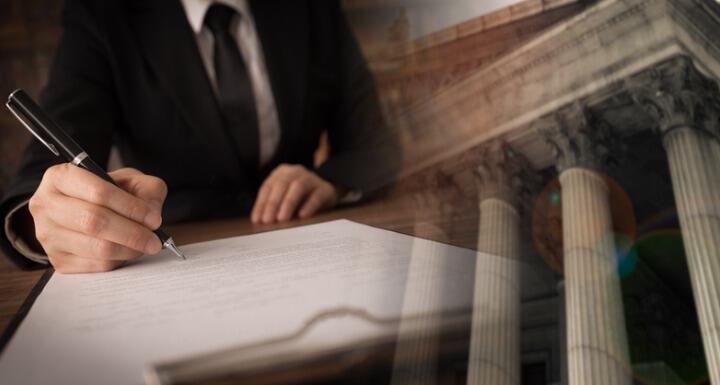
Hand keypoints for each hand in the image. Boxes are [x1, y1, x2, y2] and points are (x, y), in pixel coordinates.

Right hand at [28, 165, 166, 273]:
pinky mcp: (58, 260)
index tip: (154, 218)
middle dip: (133, 233)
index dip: (131, 207)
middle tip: (155, 240)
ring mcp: (48, 235)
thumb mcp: (129, 180)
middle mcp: (46, 205)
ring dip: (130, 249)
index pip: (98, 192)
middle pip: (94, 222)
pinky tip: (127, 251)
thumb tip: (152, 215)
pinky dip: (119, 260)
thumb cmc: (107, 192)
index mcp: (60, 177)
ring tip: (145, 244)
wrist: (84, 210)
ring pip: (97, 247)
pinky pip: (97, 265)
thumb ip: (147, 189)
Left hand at [251, 164, 337, 223]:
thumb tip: (260, 221)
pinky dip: (308, 206)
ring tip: (282, 219)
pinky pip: (316, 196)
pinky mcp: (325, 188)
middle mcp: (296, 172)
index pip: (268, 187)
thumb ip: (273, 206)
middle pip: (281, 184)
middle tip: (268, 220)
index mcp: (281, 172)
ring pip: (298, 187)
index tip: (257, 219)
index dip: (261, 204)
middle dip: (272, 203)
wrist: (326, 192)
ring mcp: (312, 178)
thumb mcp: (284, 198)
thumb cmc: (300, 198)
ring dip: (288, 203)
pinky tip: (302, 216)